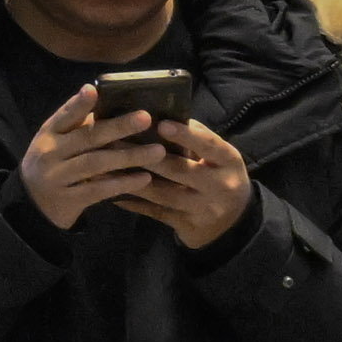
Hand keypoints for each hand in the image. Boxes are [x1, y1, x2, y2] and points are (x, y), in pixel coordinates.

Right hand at [16, 83, 167, 232]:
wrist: (34, 205)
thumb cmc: (55, 164)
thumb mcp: (58, 142)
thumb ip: (79, 126)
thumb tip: (110, 102)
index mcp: (49, 133)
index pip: (65, 115)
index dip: (78, 104)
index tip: (94, 90)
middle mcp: (50, 152)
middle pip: (87, 137)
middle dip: (118, 126)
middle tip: (146, 118)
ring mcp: (58, 177)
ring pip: (96, 163)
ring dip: (129, 156)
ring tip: (158, 151)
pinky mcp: (69, 199)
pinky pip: (99, 190)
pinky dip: (122, 183)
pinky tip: (144, 178)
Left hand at [128, 117, 253, 251]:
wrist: (235, 224)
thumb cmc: (221, 178)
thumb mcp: (221, 158)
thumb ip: (199, 140)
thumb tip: (166, 116)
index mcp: (229, 162)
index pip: (208, 145)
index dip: (185, 135)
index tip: (161, 123)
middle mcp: (219, 186)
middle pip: (180, 170)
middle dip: (146, 156)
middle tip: (116, 141)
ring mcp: (203, 209)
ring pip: (163, 193)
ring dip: (133, 179)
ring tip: (107, 167)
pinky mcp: (187, 226)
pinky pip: (156, 212)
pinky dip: (135, 203)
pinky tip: (115, 195)